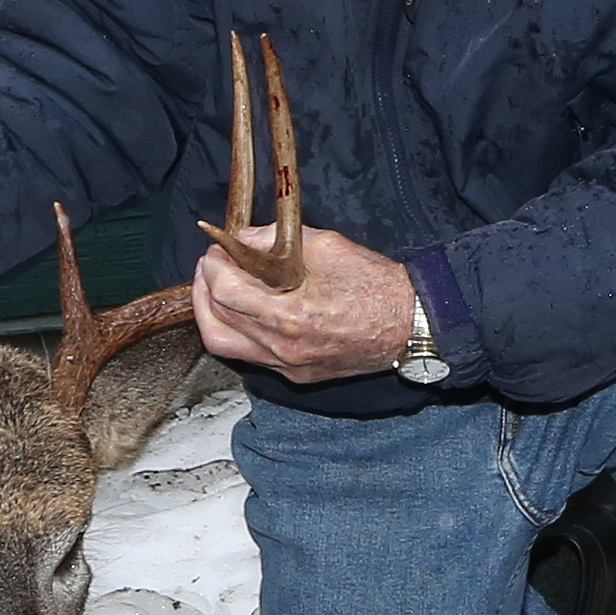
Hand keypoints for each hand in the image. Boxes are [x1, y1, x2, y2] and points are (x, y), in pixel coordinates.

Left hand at [190, 226, 415, 384]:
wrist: (410, 324)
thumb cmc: (376, 285)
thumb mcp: (327, 246)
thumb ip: (277, 239)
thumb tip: (243, 238)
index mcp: (292, 316)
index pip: (226, 293)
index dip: (213, 267)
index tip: (215, 251)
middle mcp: (285, 349)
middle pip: (217, 322)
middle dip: (205, 288)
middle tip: (211, 266)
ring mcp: (290, 367)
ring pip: (225, 347)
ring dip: (212, 316)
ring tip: (215, 290)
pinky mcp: (297, 375)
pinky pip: (250, 357)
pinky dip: (236, 331)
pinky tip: (244, 310)